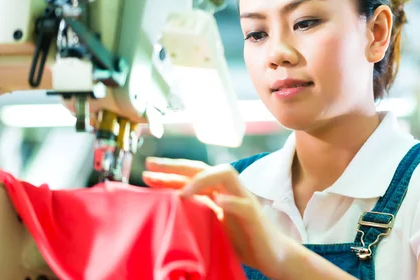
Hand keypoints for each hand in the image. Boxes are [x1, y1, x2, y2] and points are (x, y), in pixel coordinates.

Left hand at [142, 158, 292, 278]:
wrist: (273, 255)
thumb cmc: (242, 241)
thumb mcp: (213, 225)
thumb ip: (197, 213)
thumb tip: (166, 210)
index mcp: (219, 193)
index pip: (192, 176)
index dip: (170, 174)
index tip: (146, 174)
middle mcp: (231, 191)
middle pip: (204, 168)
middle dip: (177, 165)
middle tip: (151, 165)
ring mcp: (244, 200)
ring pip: (227, 175)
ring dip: (203, 180)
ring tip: (182, 193)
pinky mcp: (255, 216)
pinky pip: (243, 204)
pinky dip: (230, 202)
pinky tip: (218, 202)